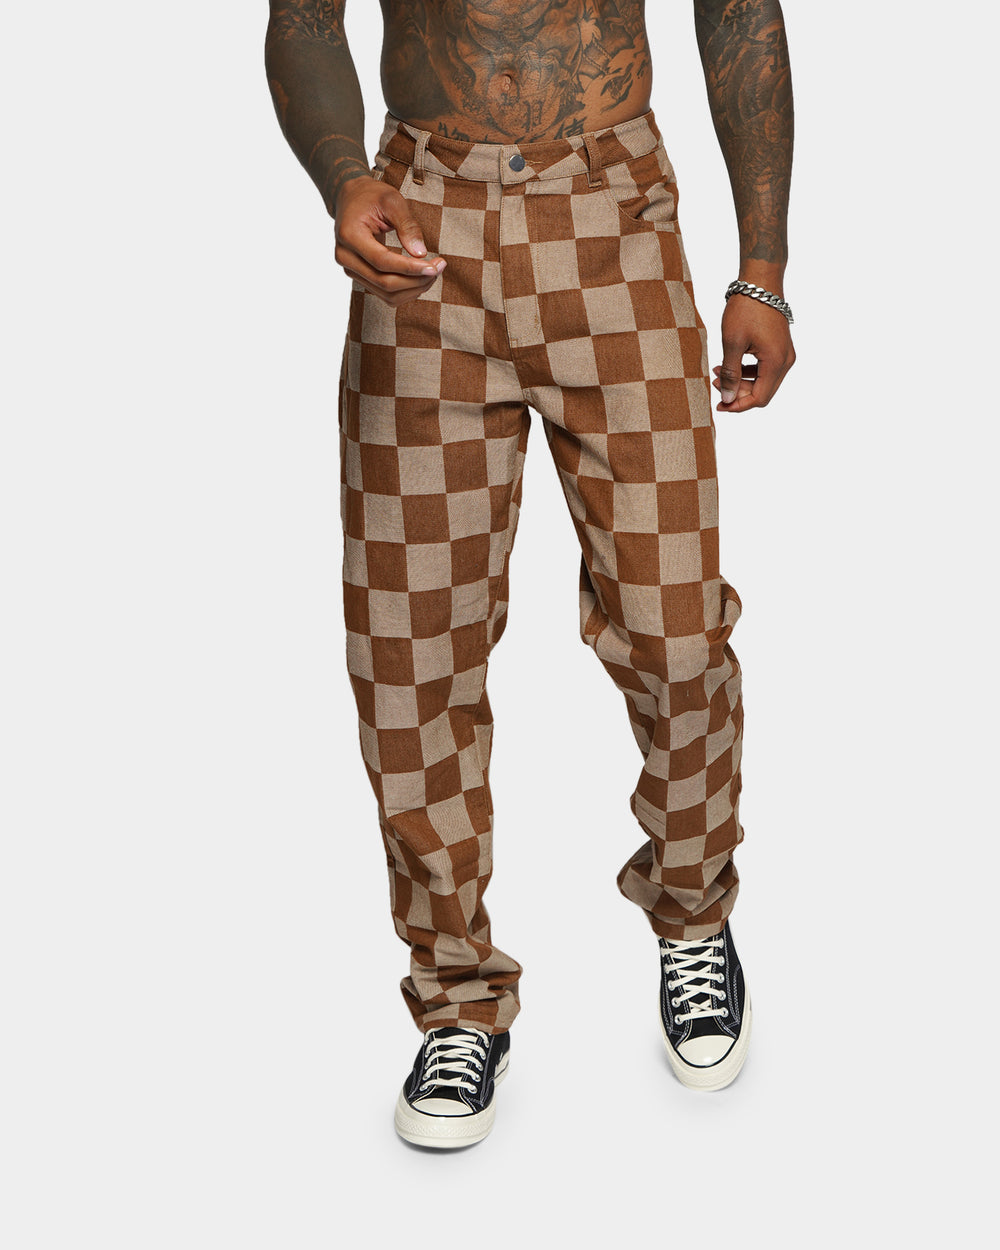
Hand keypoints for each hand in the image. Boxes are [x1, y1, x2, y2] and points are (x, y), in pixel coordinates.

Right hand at [333, 175, 445, 306]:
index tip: (435, 266)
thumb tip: (420, 253)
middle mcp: (345, 257)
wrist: (351, 199)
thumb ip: (407, 225)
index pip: (382, 261)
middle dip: (417, 280)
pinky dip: (407, 291)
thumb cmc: (372, 196)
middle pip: (385, 282)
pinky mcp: (360, 277)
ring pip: (387, 294)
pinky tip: (421, 278)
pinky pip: (385, 295)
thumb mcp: (392, 200)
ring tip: (433, 272)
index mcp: (349, 235)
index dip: (410, 268)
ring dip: (414, 289)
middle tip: (440, 267)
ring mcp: (351, 270)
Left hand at [712, 294, 795, 412]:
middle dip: (738, 393)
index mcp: (776, 361)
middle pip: (763, 392)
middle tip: (715, 383)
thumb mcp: (732, 343)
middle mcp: (785, 360)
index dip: (738, 405)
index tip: (719, 405)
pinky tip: (730, 364)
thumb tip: (728, 399)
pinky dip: (748, 371)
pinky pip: (765, 369)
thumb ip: (731, 374)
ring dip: (741, 382)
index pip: (759, 398)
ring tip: (719, 373)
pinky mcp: (780, 347)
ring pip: (763, 381)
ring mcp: (785, 354)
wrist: (760, 282)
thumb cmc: (746, 309)